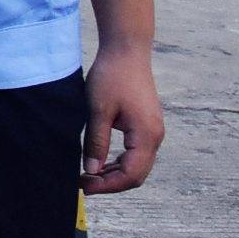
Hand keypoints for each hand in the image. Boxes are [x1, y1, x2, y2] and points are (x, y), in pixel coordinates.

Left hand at [82, 42, 164, 193]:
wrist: (126, 51)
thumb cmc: (111, 76)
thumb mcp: (98, 110)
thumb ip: (96, 142)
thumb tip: (91, 170)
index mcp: (146, 135)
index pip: (131, 175)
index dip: (107, 185)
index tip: (84, 186)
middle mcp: (155, 137)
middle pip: (136, 174)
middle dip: (110, 183)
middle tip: (83, 183)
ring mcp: (152, 131)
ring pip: (137, 165)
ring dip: (114, 173)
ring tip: (87, 174)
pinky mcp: (146, 125)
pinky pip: (136, 153)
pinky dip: (119, 162)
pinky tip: (100, 162)